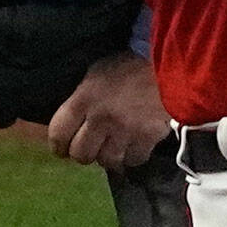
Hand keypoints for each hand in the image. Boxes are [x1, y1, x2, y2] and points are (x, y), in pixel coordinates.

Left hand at [46, 51, 173, 170]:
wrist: (168, 65)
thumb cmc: (127, 67)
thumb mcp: (95, 75)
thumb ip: (80, 100)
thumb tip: (69, 126)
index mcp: (84, 98)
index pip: (58, 133)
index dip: (58, 145)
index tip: (62, 148)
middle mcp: (102, 118)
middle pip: (81, 154)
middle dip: (83, 152)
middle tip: (90, 146)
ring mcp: (126, 131)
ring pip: (107, 161)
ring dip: (108, 155)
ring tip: (113, 145)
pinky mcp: (148, 139)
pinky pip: (133, 160)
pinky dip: (131, 156)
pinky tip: (132, 145)